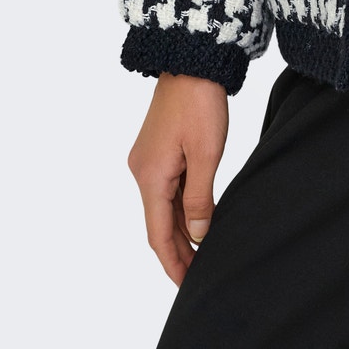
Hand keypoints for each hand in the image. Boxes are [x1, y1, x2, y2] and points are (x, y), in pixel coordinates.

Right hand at [126, 71, 228, 284]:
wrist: (192, 61)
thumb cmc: (200, 104)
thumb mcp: (206, 154)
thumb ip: (200, 199)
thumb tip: (198, 236)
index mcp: (150, 177)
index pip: (158, 235)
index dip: (173, 263)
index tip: (187, 287)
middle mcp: (142, 172)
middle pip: (159, 224)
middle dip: (177, 253)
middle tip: (197, 280)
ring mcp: (148, 161)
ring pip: (164, 207)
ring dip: (181, 231)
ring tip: (202, 256)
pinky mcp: (159, 150)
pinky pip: (168, 189)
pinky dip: (182, 208)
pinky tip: (198, 220)